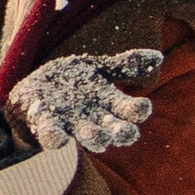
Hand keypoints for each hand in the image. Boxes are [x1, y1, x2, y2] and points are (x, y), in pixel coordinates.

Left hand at [3, 47, 161, 156]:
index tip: (143, 107)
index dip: (136, 112)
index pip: (128, 112)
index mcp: (107, 105)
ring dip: (92, 137)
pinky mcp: (45, 124)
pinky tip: (58, 136)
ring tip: (96, 136)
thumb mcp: (99, 70)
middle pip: (110, 131)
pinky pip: (51, 134)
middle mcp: (92, 120)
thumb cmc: (74, 84)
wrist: (35, 94)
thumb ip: (126, 65)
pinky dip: (54, 136)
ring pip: (85, 135)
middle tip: (124, 132)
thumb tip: (158, 57)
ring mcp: (69, 123)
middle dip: (118, 132)